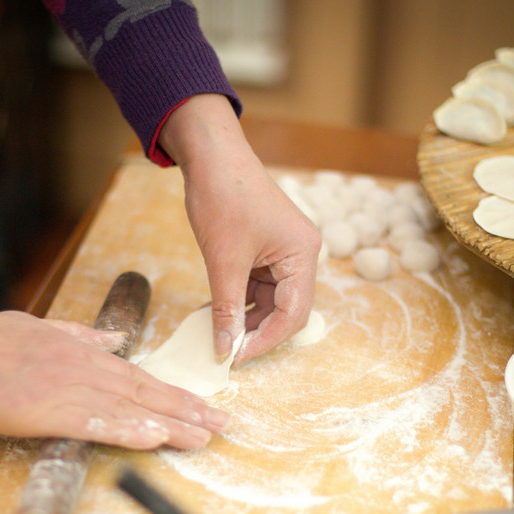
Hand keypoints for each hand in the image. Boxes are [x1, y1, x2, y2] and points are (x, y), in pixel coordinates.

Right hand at [0, 311, 229, 448]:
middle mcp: (84, 368)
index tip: (203, 406)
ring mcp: (69, 388)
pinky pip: (96, 423)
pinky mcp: (47, 410)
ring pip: (130, 408)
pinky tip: (154, 439)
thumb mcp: (36, 327)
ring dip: (170, 424)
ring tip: (205, 437)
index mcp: (81, 352)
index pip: (139, 377)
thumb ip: (77, 334)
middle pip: (146, 393)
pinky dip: (127, 430)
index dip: (174, 394)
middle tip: (224, 425)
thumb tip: (112, 339)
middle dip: (188, 410)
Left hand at [157, 95, 320, 362]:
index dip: (265, 340)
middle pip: (285, 310)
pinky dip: (237, 300)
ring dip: (243, 318)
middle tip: (227, 352)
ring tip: (215, 333)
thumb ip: (227, 308)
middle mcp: (301, 255)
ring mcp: (283, 252)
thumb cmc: (223, 197)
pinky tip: (214, 312)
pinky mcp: (266, 250)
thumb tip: (225, 349)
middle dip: (256, 332)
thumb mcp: (223, 260)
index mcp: (303, 254)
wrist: (211, 156)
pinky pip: (256, 285)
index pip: (293, 313)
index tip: (237, 358)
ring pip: (269, 301)